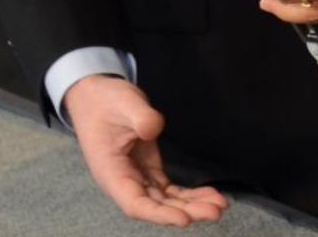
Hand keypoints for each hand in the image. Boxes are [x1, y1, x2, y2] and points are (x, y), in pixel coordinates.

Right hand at [62, 75, 227, 226]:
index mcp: (111, 172)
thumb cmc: (105, 102)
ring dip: (191, 205)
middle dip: (186, 210)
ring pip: (165, 200)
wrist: (96, 97)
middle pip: (156, 205)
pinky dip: (188, 194)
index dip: (159, 214)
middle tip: (216, 210)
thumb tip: (154, 128)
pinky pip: (169, 189)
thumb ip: (140, 117)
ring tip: (220, 206)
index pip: (135, 203)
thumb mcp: (123, 103)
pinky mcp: (148, 170)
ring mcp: (137, 177)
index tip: (184, 219)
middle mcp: (124, 181)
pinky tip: (209, 195)